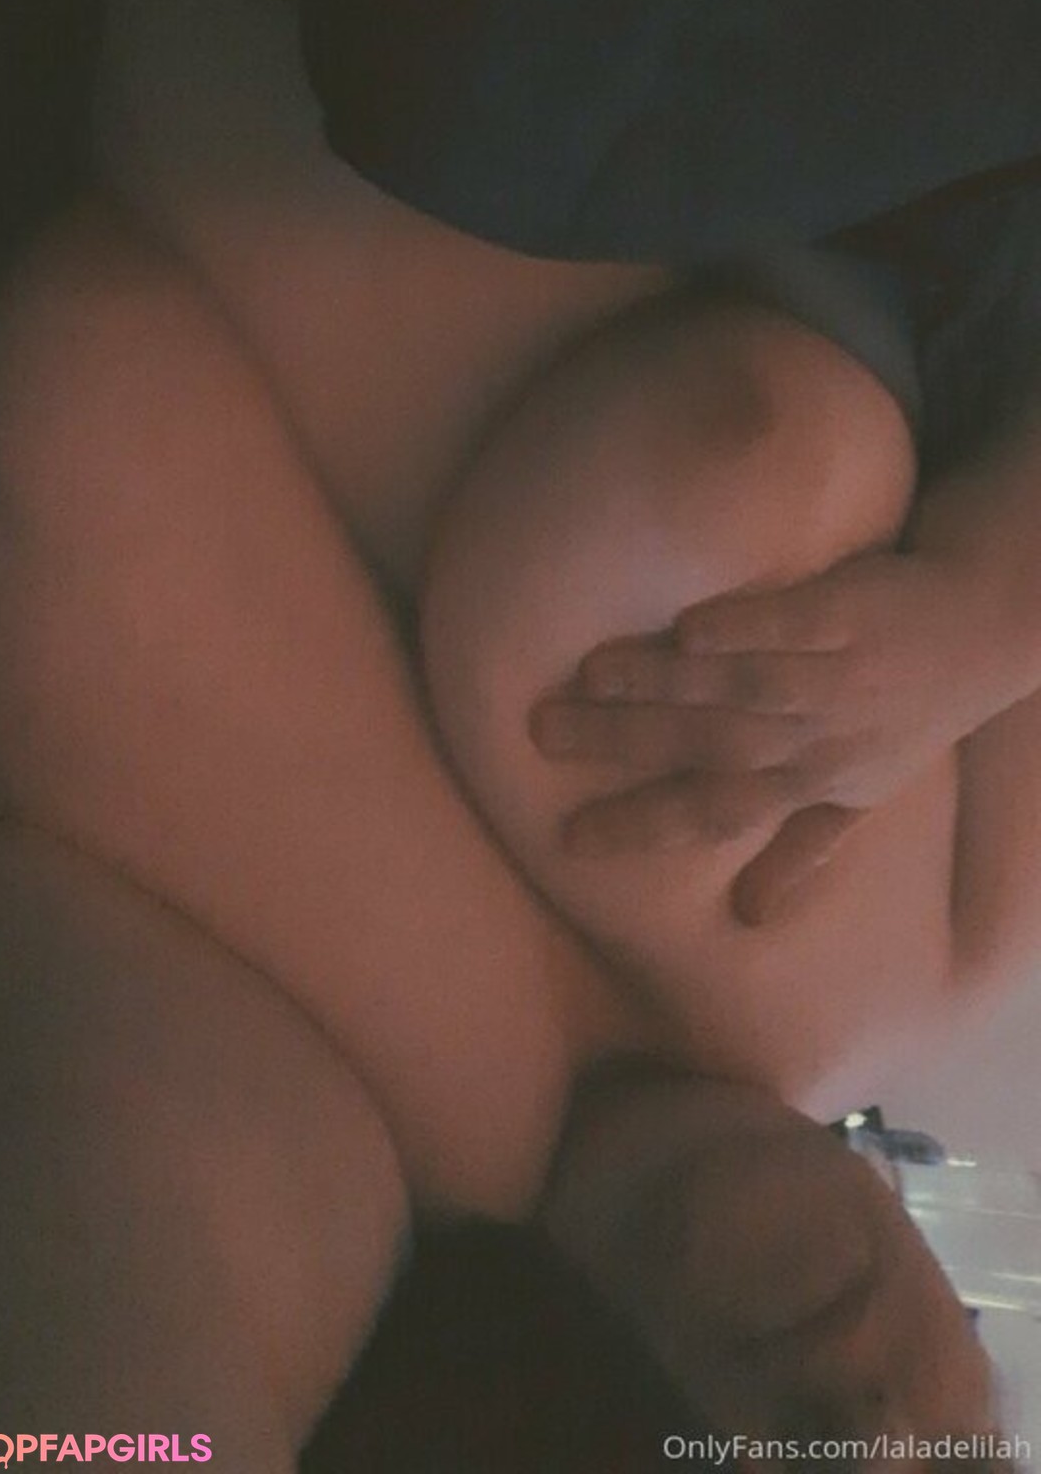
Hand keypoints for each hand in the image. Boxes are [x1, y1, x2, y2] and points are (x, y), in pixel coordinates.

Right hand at [530, 548, 1005, 847]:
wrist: (986, 626)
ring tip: (589, 674)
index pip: (716, 811)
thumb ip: (804, 845)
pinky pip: (795, 625)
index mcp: (812, 781)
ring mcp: (839, 676)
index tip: (566, 836)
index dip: (643, 826)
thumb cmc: (909, 711)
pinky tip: (688, 628)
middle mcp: (821, 738)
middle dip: (624, 744)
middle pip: (714, 748)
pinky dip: (745, 628)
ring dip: (667, 684)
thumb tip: (749, 917)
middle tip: (543, 730)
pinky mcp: (853, 613)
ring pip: (745, 688)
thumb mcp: (865, 793)